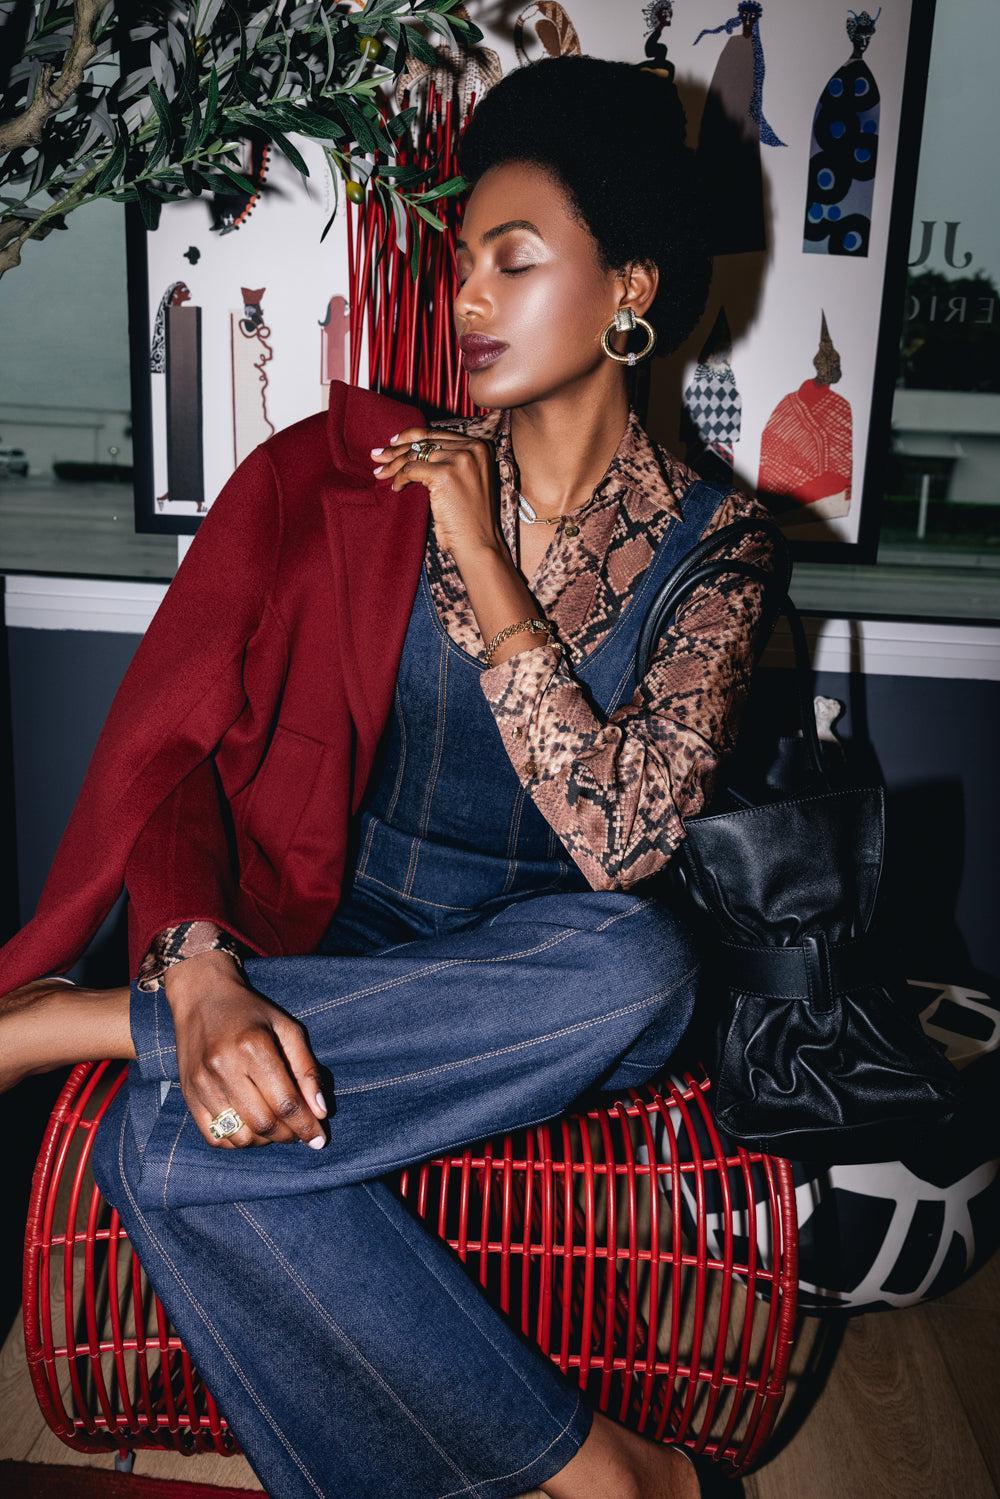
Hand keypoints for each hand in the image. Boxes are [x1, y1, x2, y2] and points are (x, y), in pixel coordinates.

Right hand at [164, 952, 327, 1150]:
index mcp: (253, 1046)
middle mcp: (224, 1067)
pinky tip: (251, 1128)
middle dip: (288, 1135)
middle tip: (299, 1132)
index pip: (286, 1102)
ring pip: (240, 1136)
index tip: (320, 1139)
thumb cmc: (252, 1013)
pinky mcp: (188, 1095)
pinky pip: (214, 1137)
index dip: (306, 1126)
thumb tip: (320, 1112)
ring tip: (276, 1127)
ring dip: (264, 1141)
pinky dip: (238, 1141)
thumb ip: (306, 1069)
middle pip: (263, 1123)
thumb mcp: (287, 1029)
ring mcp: (202, 1084)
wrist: (202, 997)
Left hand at [371, 425, 503, 558]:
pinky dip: (400, 478)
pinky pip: (411, 469)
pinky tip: (396, 488)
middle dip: (397, 449)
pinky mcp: (445, 474)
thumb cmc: (469, 519)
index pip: (438, 434)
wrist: (480, 543)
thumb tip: (414, 449)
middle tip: (377, 455)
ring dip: (394, 464)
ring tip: (379, 472)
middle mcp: (472, 448)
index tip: (394, 441)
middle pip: (425, 442)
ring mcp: (460, 460)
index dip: (412, 436)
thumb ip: (450, 461)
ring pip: (415, 454)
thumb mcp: (466, 480)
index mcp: (480, 446)